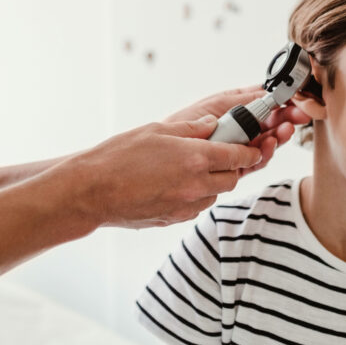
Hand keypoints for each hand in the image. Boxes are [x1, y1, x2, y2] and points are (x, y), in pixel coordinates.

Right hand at [73, 116, 262, 228]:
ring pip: (215, 195)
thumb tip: (212, 125)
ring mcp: (185, 206)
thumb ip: (191, 129)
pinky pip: (196, 207)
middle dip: (232, 168)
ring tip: (194, 170)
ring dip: (213, 183)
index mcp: (196, 158)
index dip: (249, 151)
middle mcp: (196, 185)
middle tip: (221, 157)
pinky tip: (178, 185)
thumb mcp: (157, 131)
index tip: (252, 147)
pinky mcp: (173, 219)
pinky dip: (196, 196)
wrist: (92, 191)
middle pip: (233, 179)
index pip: (238, 156)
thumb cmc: (119, 157)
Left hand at [165, 86, 311, 175]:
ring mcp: (238, 148)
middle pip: (270, 124)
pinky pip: (255, 161)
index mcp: (235, 110)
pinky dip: (265, 153)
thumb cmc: (185, 122)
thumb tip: (267, 91)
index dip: (280, 102)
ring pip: (266, 143)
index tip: (295, 99)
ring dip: (279, 136)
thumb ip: (243, 99)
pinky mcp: (235, 167)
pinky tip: (270, 144)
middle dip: (285, 119)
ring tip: (286, 130)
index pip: (264, 104)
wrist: (165, 150)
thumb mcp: (217, 104)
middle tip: (299, 116)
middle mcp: (239, 129)